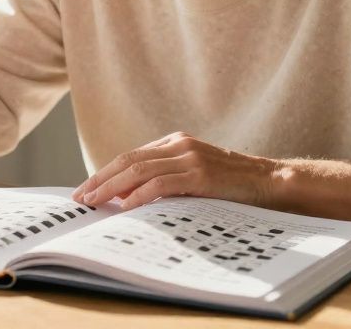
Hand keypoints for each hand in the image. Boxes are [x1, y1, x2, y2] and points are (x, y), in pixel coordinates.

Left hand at [71, 132, 275, 210]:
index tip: (86, 190)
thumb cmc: (232, 186)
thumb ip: (167, 180)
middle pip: (128, 160)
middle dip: (100, 180)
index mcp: (176, 143)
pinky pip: (161, 184)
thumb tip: (129, 199)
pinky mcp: (200, 174)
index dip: (105, 173)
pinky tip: (125, 207)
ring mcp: (190, 157)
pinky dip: (139, 195)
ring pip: (139, 170)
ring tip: (94, 203)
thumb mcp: (195, 176)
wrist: (270, 183)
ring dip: (111, 187)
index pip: (130, 156)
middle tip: (80, 198)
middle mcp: (179, 145)